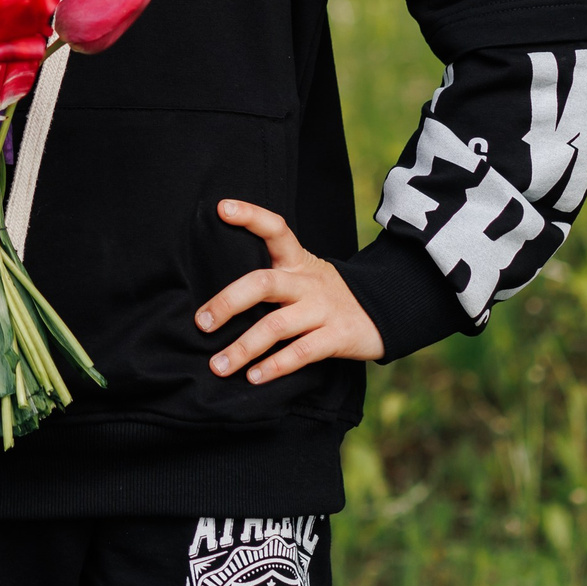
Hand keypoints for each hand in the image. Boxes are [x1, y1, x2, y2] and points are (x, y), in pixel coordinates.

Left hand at [195, 200, 383, 382]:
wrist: (385, 312)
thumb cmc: (328, 296)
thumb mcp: (306, 275)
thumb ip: (272, 278)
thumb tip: (218, 298)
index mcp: (299, 261)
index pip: (276, 229)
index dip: (251, 216)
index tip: (222, 208)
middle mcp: (308, 282)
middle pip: (264, 283)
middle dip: (228, 302)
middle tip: (202, 322)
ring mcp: (323, 309)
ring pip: (276, 326)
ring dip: (243, 348)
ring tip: (218, 365)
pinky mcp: (337, 337)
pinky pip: (300, 353)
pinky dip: (274, 367)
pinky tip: (253, 377)